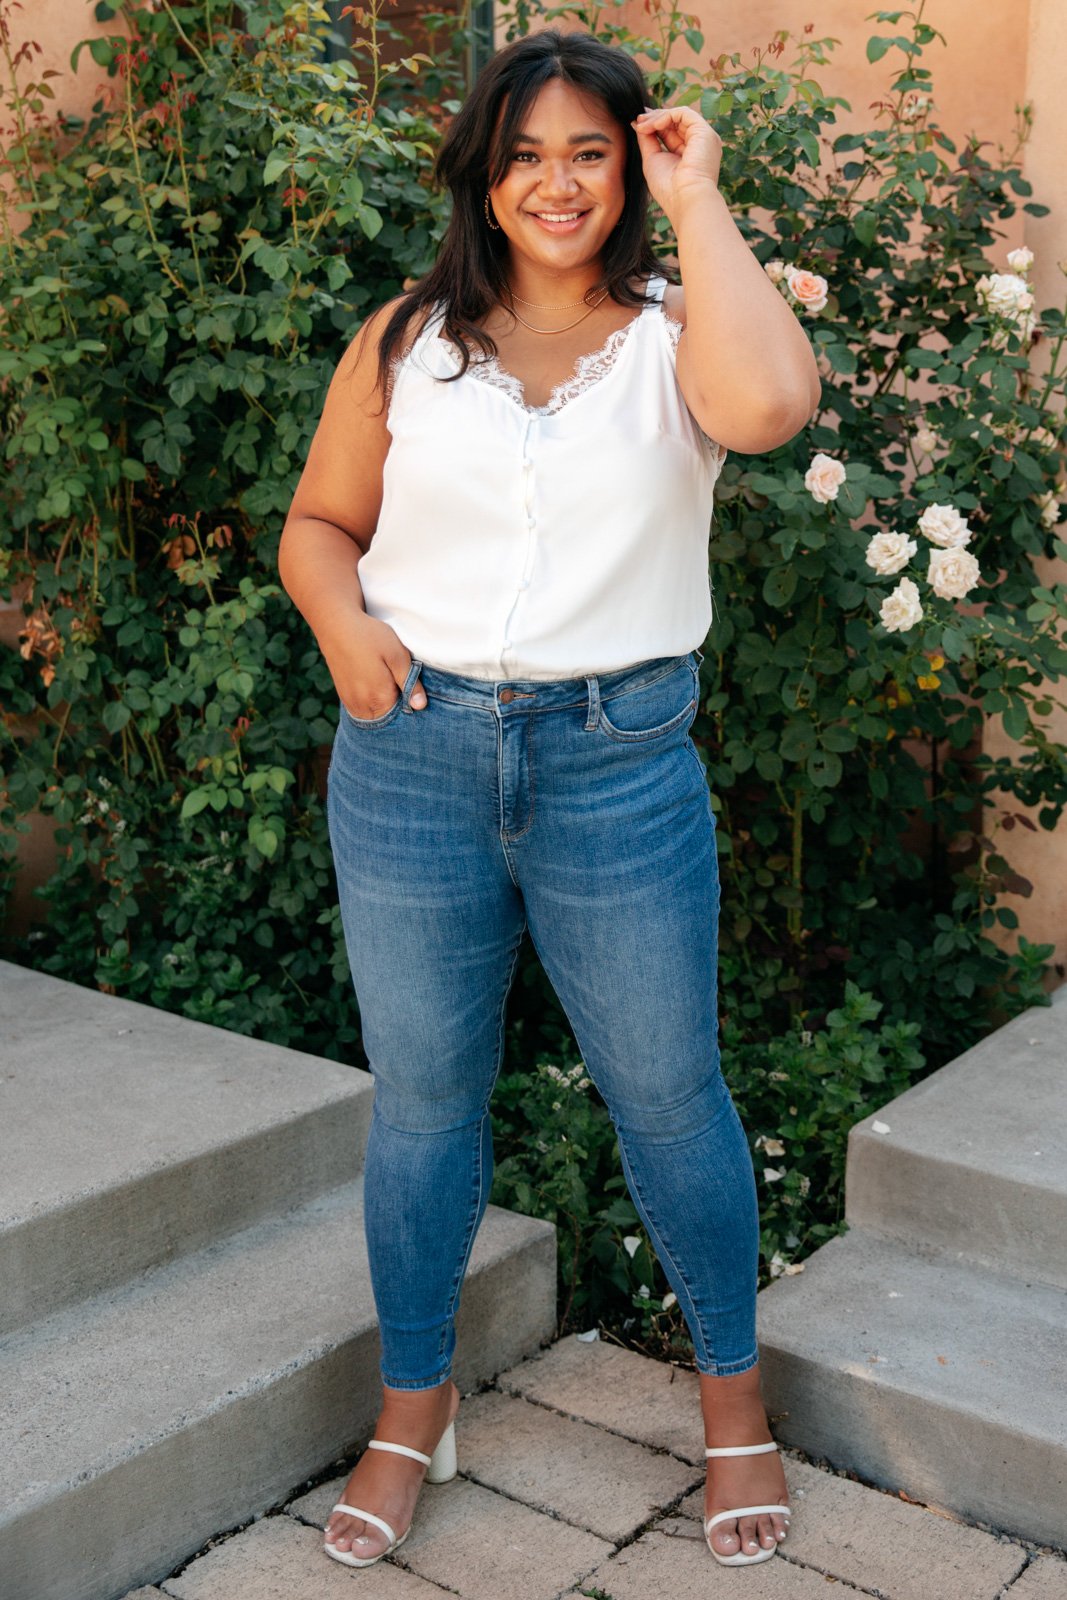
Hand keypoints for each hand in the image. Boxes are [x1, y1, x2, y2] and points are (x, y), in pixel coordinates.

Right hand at [321, 612, 425, 717]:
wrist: (337, 624)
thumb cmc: (369, 636)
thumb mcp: (397, 655)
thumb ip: (409, 683)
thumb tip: (420, 706)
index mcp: (378, 699)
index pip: (401, 718)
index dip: (410, 706)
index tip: (412, 690)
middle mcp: (362, 706)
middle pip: (386, 719)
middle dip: (396, 709)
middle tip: (400, 684)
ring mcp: (350, 703)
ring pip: (374, 716)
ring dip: (383, 706)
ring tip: (387, 683)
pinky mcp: (344, 696)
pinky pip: (362, 710)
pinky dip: (371, 704)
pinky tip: (375, 685)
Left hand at [631, 104, 721, 220]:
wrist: (685, 200)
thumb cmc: (669, 189)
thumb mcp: (653, 160)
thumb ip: (647, 140)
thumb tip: (639, 123)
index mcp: (689, 154)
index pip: (671, 132)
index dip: (654, 125)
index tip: (637, 124)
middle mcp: (698, 145)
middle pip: (675, 122)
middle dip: (654, 118)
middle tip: (638, 121)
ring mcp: (703, 138)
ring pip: (679, 115)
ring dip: (657, 117)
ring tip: (642, 125)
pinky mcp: (705, 132)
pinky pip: (683, 113)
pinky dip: (666, 116)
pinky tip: (654, 125)